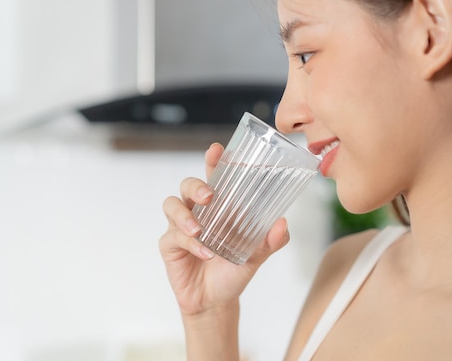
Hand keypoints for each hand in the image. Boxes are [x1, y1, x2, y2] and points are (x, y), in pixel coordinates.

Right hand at [159, 142, 289, 316]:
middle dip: (196, 185)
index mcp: (219, 206)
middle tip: (209, 196)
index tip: (218, 150)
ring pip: (172, 204)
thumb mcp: (257, 256)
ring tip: (199, 230)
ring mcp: (180, 226)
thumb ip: (271, 240)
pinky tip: (205, 253)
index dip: (214, 161)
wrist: (217, 302)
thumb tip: (282, 223)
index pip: (214, 176)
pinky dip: (189, 243)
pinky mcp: (170, 245)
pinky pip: (173, 236)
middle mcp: (198, 211)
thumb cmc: (234, 271)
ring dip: (184, 215)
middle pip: (188, 185)